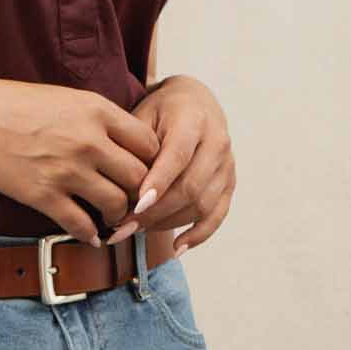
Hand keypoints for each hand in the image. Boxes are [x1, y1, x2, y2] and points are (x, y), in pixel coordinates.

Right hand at [0, 75, 161, 246]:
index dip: (153, 163)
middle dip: (140, 193)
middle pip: (139, 178)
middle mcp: (88, 141)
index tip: (144, 172)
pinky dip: (89, 235)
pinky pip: (80, 224)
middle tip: (134, 201)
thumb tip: (126, 141)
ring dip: (118, 216)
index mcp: (97, 111)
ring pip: (116, 204)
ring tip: (111, 218)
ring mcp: (66, 170)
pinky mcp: (43, 195)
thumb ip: (99, 118)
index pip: (149, 144)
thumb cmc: (14, 104)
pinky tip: (89, 235)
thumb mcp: (66, 97)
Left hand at [107, 75, 234, 253]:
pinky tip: (178, 247)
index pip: (177, 155)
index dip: (158, 183)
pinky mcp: (229, 182)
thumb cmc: (160, 111)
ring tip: (136, 231)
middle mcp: (217, 141)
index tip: (136, 206)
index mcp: (194, 119)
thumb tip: (121, 189)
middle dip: (156, 212)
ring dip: (168, 224)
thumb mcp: (142, 115)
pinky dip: (199, 234)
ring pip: (202, 204)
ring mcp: (227, 164)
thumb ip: (134, 147)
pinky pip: (217, 215)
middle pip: (190, 186)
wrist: (193, 102)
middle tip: (123, 226)